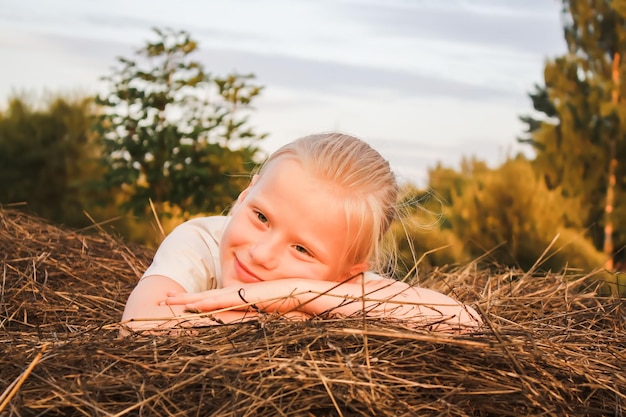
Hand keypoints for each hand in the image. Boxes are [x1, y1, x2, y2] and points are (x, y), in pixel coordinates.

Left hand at [164, 280, 308, 314]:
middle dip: (185, 298)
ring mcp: (243, 293)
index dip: (197, 300)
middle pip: (207, 296)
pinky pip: (224, 300)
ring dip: (189, 300)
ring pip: (210, 296)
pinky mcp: (248, 297)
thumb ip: (260, 316)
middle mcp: (240, 293)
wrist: (309, 293)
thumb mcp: (272, 313)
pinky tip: (193, 304)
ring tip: (169, 301)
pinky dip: (207, 302)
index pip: (216, 299)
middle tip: (164, 298)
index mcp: (243, 298)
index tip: (180, 303)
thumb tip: (253, 323)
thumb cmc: (294, 305)